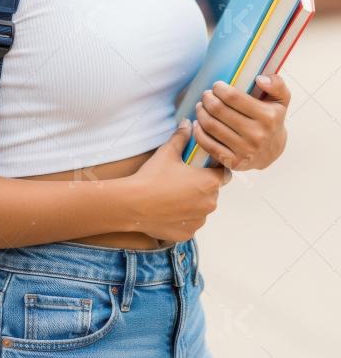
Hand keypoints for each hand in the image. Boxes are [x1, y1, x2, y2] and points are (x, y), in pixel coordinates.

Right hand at [127, 120, 231, 241]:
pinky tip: (167, 208)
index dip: (215, 167)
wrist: (133, 204)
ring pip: (201, 208)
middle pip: (212, 191)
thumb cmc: (153, 177)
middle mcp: (210, 203)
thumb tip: (187, 123)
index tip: (202, 165)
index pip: (225, 173)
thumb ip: (181, 137)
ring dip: (193, 202)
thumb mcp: (168, 152)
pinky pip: (190, 222)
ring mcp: (199, 220)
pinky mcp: (187, 233)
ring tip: (172, 194)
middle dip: (201, 184)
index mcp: (210, 182)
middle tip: (182, 177)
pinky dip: (183, 217)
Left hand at [193, 74, 290, 170]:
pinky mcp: (234, 163)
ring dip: (201, 113)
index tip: (216, 86)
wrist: (273, 151)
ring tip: (201, 106)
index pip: (233, 97)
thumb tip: (259, 79)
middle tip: (206, 95)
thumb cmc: (272, 119)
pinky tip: (198, 123)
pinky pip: (208, 145)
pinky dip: (198, 132)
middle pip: (219, 110)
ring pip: (211, 126)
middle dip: (208, 99)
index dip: (220, 89)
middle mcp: (257, 135)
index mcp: (268, 117)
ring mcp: (245, 150)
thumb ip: (276, 84)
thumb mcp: (280, 99)